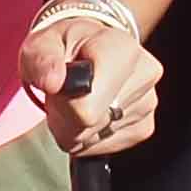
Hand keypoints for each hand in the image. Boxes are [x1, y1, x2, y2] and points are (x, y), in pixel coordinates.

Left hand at [24, 13, 164, 153]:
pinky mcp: (144, 127)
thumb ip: (42, 58)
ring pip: (92, 139)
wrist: (90, 48)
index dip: (62, 104)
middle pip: (88, 125)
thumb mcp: (42, 42)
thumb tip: (53, 82)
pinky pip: (102, 147)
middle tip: (64, 93)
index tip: (58, 85)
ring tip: (78, 99)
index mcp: (121, 50)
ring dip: (75, 126)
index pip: (86, 107)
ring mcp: (148, 103)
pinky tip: (90, 111)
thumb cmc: (65, 46)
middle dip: (65, 117)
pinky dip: (88, 136)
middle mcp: (144, 75)